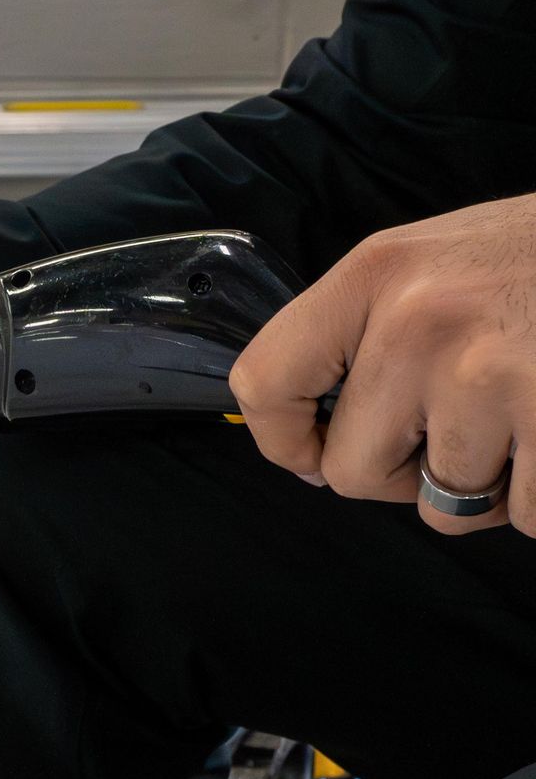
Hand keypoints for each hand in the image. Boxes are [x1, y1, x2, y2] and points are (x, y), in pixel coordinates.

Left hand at [230, 193, 535, 534]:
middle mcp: (421, 323)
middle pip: (357, 472)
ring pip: (450, 505)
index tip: (315, 455)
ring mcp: (494, 375)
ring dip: (492, 487)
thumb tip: (316, 454)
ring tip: (529, 421)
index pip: (268, 382)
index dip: (284, 440)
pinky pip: (530, 516)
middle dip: (408, 476)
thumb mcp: (438, 261)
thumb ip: (368, 336)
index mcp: (376, 275)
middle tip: (463, 434)